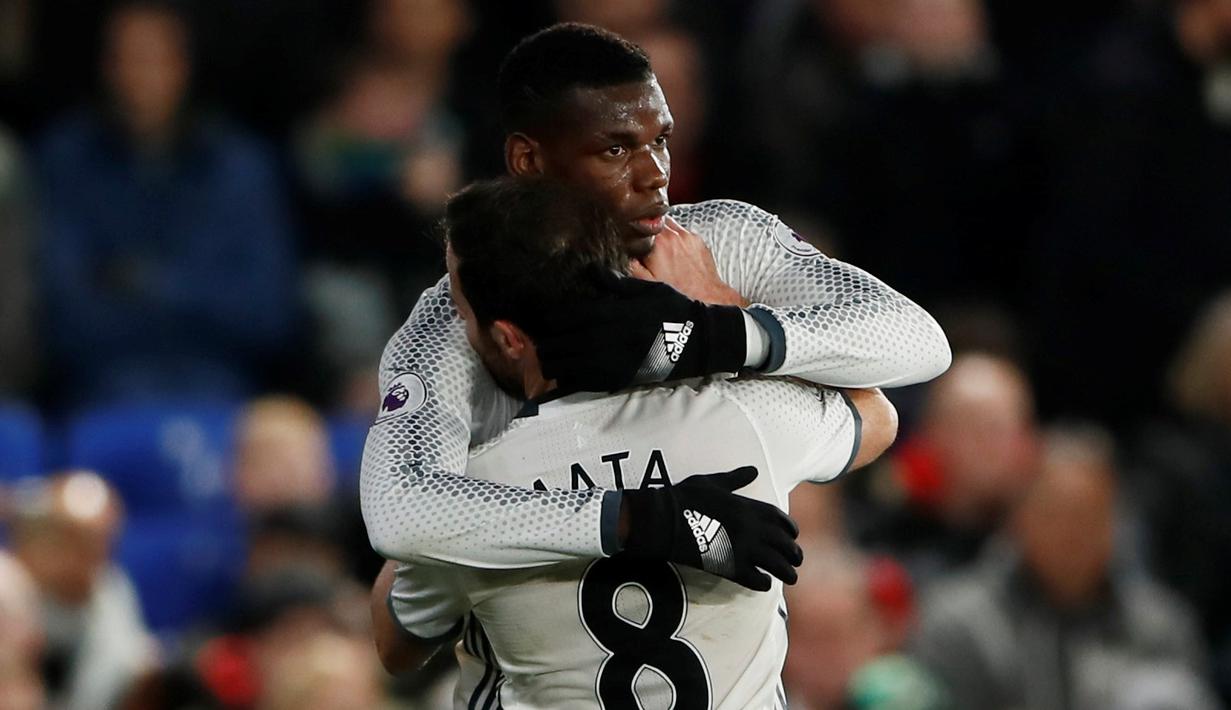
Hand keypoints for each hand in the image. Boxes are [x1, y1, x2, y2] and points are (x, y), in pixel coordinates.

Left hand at [532, 271, 746, 391]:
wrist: (699, 340)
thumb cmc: (673, 310)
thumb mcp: (648, 289)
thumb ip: (617, 283)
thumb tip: (593, 270)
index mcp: (615, 313)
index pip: (572, 317)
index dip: (553, 320)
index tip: (544, 320)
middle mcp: (611, 338)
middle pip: (565, 343)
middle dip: (548, 345)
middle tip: (540, 345)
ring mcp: (615, 360)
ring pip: (572, 366)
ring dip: (555, 365)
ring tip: (548, 362)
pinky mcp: (622, 378)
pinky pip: (588, 382)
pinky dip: (572, 380)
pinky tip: (565, 377)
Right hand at [620, 466, 802, 590]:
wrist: (663, 520)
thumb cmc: (684, 497)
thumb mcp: (712, 482)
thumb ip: (736, 478)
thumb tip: (753, 470)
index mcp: (748, 507)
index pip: (780, 519)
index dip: (790, 528)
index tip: (794, 535)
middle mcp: (751, 528)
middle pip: (784, 544)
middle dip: (794, 553)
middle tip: (797, 560)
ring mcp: (742, 549)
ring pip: (776, 564)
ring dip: (787, 572)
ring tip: (790, 577)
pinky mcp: (730, 568)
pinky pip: (756, 580)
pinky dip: (764, 584)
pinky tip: (765, 584)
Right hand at [634, 217, 747, 306]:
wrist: (706, 297)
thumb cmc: (677, 292)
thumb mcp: (646, 282)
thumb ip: (631, 264)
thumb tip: (622, 251)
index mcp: (659, 242)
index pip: (642, 222)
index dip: (636, 229)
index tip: (634, 239)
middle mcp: (675, 234)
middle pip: (656, 221)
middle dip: (650, 231)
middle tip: (648, 247)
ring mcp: (689, 236)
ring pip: (670, 225)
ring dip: (664, 234)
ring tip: (662, 253)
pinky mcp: (699, 241)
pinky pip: (684, 233)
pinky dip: (678, 240)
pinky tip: (676, 256)